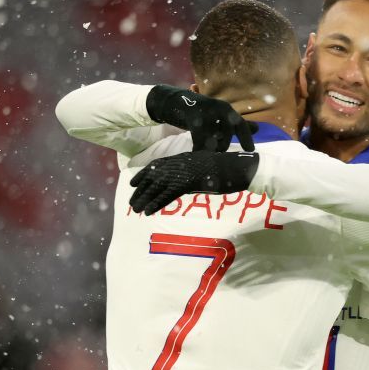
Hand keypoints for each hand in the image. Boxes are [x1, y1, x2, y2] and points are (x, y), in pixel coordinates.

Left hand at [129, 151, 259, 214]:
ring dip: (145, 198)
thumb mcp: (205, 164)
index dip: (143, 175)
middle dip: (140, 189)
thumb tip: (185, 180)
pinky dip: (157, 204)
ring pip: (157, 186)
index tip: (132, 183)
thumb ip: (193, 170)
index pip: (157, 165)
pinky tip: (148, 212)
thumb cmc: (226, 166)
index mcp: (182, 157)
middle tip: (131, 201)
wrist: (237, 167)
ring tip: (135, 209)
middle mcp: (179, 164)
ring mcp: (182, 173)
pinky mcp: (187, 183)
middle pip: (153, 176)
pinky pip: (167, 195)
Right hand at [146, 84, 257, 151]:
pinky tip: (196, 155)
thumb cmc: (202, 112)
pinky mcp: (192, 114)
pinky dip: (198, 148)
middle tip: (217, 153)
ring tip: (206, 155)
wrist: (175, 101)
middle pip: (227, 132)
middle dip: (223, 145)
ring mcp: (206, 110)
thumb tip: (257, 129)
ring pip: (213, 136)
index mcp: (227, 109)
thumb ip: (237, 124)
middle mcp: (219, 108)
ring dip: (210, 148)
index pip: (241, 124)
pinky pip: (198, 136)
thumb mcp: (220, 117)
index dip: (246, 137)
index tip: (250, 150)